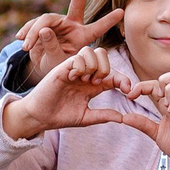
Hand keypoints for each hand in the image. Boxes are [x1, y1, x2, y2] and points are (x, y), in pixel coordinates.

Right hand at [0, 46, 135, 139]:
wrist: (40, 117)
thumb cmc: (61, 116)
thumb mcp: (86, 117)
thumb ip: (103, 116)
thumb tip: (123, 118)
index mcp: (93, 85)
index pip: (114, 75)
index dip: (124, 80)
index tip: (129, 92)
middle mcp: (85, 74)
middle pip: (104, 55)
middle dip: (107, 69)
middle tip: (97, 84)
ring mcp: (74, 69)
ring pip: (91, 51)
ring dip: (94, 65)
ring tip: (86, 80)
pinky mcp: (62, 68)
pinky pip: (77, 57)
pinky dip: (80, 66)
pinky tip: (74, 78)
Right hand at [14, 0, 122, 79]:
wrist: (42, 66)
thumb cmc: (55, 66)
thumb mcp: (55, 61)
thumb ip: (52, 47)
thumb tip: (44, 30)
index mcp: (83, 37)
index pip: (97, 28)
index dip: (108, 21)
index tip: (122, 12)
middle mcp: (73, 25)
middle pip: (76, 4)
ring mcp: (59, 22)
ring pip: (45, 19)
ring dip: (33, 32)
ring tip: (26, 46)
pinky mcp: (45, 23)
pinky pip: (34, 24)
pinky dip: (27, 31)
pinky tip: (20, 39)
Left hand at [115, 66, 169, 169]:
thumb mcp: (155, 133)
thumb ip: (142, 124)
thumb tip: (124, 117)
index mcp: (168, 105)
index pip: (156, 83)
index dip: (142, 86)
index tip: (130, 96)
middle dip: (157, 82)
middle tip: (154, 99)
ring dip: (169, 90)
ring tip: (167, 107)